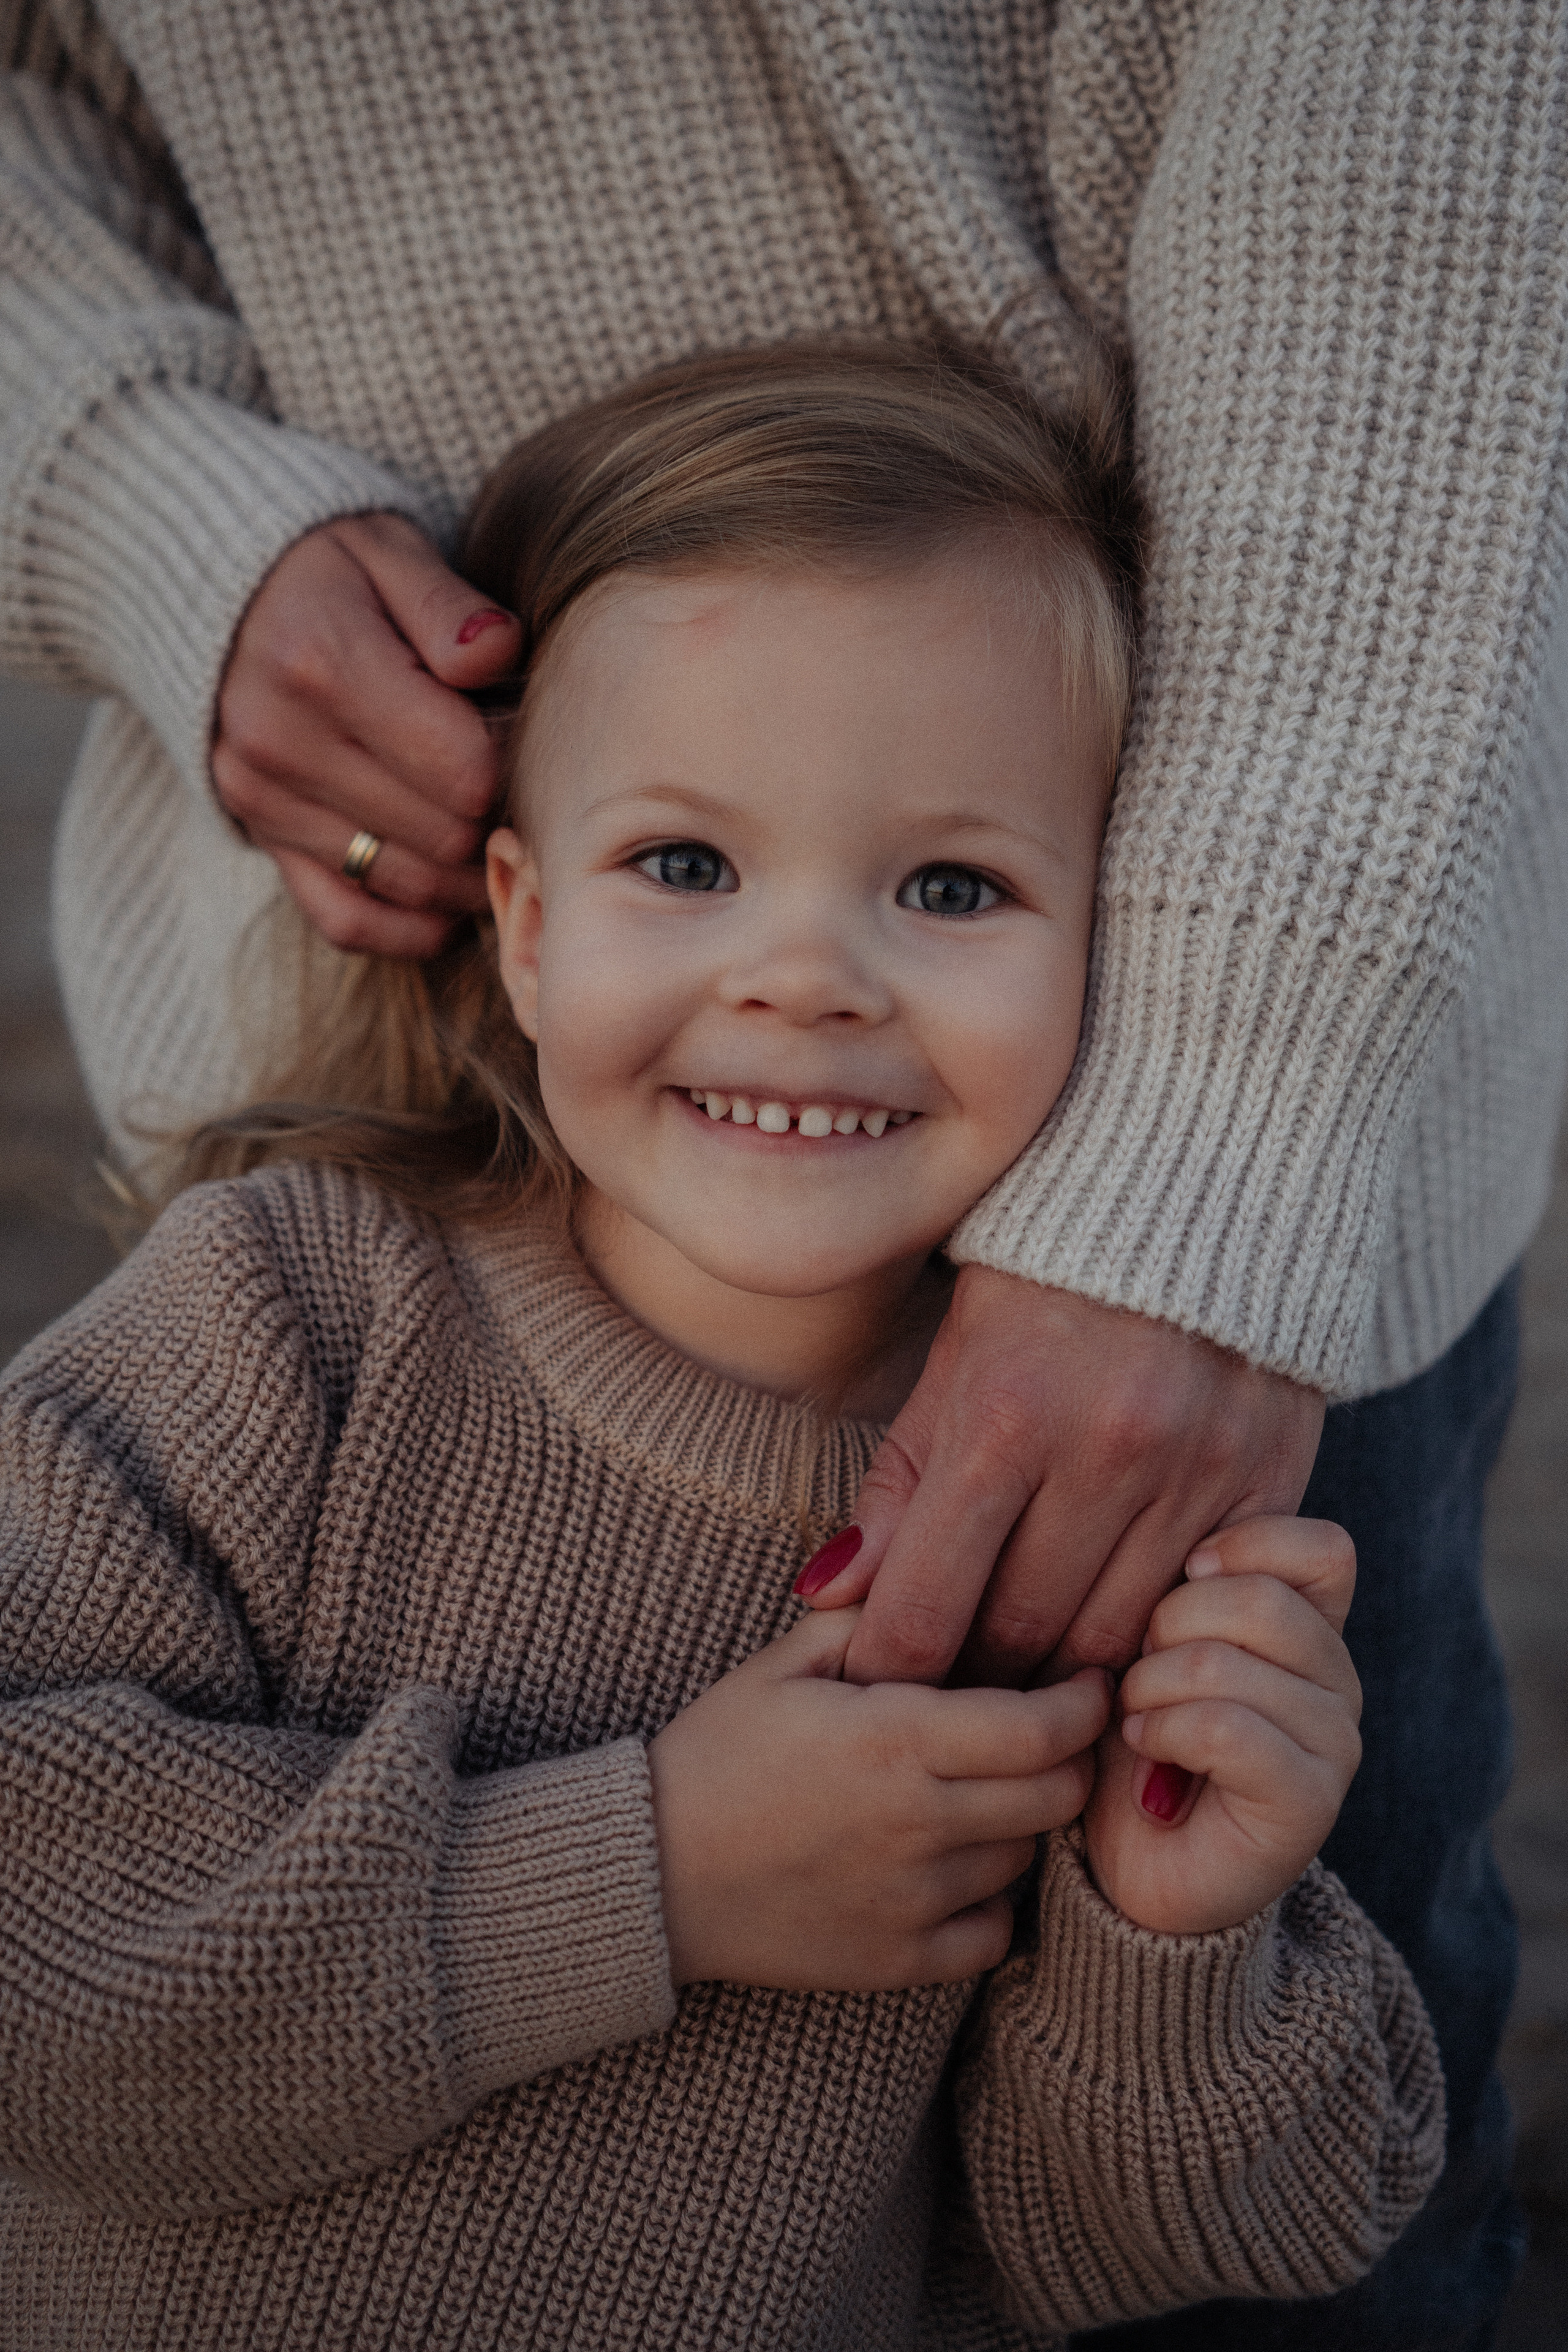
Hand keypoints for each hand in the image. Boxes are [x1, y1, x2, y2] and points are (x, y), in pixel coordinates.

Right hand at [214, 513, 523, 955]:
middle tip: (518, 781)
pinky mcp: (260, 838)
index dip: (514, 758)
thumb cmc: (329, 570)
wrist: (219, 593)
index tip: (516, 727)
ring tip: (497, 831)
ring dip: (468, 873)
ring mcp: (263, 802)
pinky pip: (347, 921)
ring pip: (408, 883)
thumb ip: (448, 606)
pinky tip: (450, 897)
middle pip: (444, 833)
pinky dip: (409, 924)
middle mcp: (281, 744)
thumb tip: (499, 655)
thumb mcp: (388, 550)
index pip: (465, 767)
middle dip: (497, 815)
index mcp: (321, 665)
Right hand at [645, 1606, 1109, 1991]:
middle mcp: (918, 1823)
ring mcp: (912, 1901)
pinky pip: (992, 1933)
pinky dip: (990, 1900)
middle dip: (1066, 1758)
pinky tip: (954, 1862)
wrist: (649, 1872)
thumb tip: (933, 1568)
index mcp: (895, 1739)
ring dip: (1020, 1822)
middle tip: (1045, 1732)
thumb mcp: (783, 1663)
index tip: (1086, 1683)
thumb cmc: (717, 1753)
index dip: (1082, 1703)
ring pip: (1025, 1860)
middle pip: (1055, 1795)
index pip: (1041, 1728)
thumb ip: (869, 1614)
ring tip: (981, 1790)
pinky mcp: (898, 1962)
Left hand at [808, 1267, 1323, 1686]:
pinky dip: (1157, 1646)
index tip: (878, 1699)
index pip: (928, 1602)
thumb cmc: (1050, 1287)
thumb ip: (898, 1487)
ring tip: (1027, 1686)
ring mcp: (1197, 1472)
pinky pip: (1201, 1609)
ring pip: (1115, 1640)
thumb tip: (830, 1595)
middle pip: (1022, 1635)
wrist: (1206, 1194)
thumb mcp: (955, 1363)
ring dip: (1063, 1681)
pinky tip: (1122, 1653)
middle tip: (950, 1705)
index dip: (894, 1671)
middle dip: (975, 1685)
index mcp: (1005, 1414)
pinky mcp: (1270, 1485)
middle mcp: (1106, 1449)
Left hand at [1083, 1517, 1360, 1932]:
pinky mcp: (1309, 1802)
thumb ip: (1184, 1589)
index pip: (1323, 1547)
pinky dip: (1165, 1731)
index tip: (1185, 1575)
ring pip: (1228, 1664)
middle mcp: (1337, 1679)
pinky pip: (1226, 1730)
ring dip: (1153, 1686)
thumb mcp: (1153, 1643)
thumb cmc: (1138, 1736)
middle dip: (1168, 1624)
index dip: (1246, 1545)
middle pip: (1259, 1598)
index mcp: (1311, 1627)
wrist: (1136, 1868)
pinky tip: (1145, 1751)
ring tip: (1137, 1718)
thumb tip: (1190, 1552)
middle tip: (1140, 1671)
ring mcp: (1334, 1742)